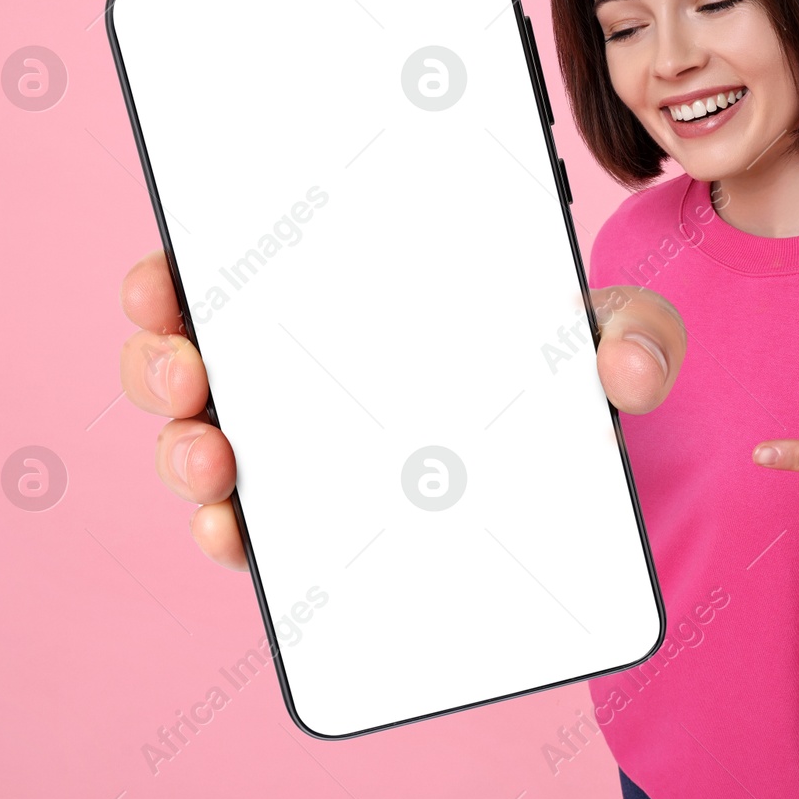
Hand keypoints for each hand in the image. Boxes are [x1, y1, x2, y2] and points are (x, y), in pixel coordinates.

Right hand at [119, 249, 685, 569]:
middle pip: (193, 353)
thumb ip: (637, 333)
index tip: (167, 275)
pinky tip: (236, 532)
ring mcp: (300, 448)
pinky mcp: (315, 523)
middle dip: (161, 359)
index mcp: (348, 293)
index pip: (236, 266)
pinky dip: (227, 531)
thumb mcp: (613, 332)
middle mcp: (303, 367)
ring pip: (202, 441)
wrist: (583, 463)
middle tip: (187, 366)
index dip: (178, 269)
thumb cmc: (569, 368)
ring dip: (184, 449)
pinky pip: (248, 528)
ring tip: (215, 459)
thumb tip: (626, 367)